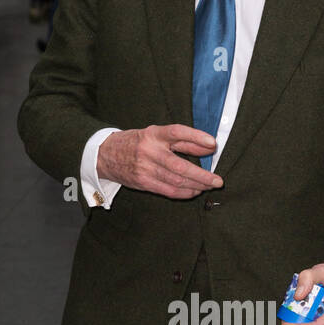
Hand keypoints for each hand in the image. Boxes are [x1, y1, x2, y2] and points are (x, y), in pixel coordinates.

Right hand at [97, 124, 223, 199]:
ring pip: (176, 181)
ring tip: (209, 186)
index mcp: (153, 134)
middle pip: (180, 165)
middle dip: (202, 175)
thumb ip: (183, 141)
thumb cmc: (137, 143)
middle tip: (218, 180)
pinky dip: (184, 192)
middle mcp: (149, 151)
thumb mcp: (156, 135)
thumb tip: (209, 146)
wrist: (105, 155)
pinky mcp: (142, 182)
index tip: (213, 143)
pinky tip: (194, 191)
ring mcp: (145, 168)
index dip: (196, 137)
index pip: (177, 132)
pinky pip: (168, 190)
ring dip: (196, 186)